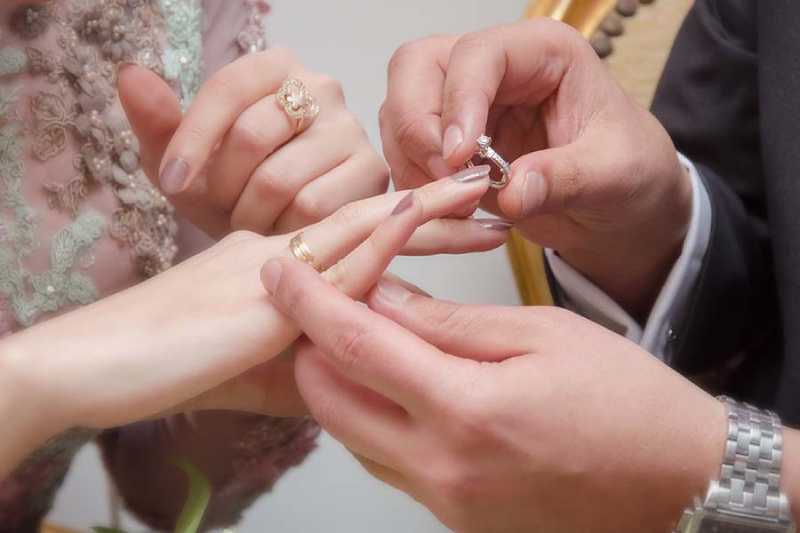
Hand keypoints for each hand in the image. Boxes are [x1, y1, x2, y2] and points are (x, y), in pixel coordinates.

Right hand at [0, 168, 503, 476]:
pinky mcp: (259, 299)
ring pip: (355, 231)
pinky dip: (371, 242)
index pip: (353, 242)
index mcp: (276, 270)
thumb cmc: (168, 364)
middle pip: (366, 224)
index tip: (457, 218)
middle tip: (481, 184)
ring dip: (417, 209)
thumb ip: (309, 365)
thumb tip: (361, 378)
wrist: (95, 367)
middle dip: (429, 206)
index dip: (407, 227)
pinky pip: (325, 267)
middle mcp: (279, 257)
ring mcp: (271, 272)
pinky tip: (407, 218)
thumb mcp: (254, 365)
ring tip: (471, 185)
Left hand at [119, 49, 387, 237]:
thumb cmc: (231, 189)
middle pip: (253, 136)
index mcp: (275, 67)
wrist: (279, 228)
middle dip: (223, 185)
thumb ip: (156, 121)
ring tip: (249, 220)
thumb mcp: (186, 163)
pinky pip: (313, 207)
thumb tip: (130, 75)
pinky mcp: (372, 172)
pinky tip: (279, 231)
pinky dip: (284, 229)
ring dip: (250, 213)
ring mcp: (352, 129)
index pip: (227, 89)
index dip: (192, 139)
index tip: (172, 181)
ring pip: (281, 179)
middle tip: (220, 207)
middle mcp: (322, 87)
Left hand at [263, 265, 726, 532]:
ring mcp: (445, 502)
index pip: (354, 346)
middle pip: (329, 403)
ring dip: (341, 385)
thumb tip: (381, 297)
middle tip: (326, 304)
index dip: (307, 302)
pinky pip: (387, 464)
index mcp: (465, 410)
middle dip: (311, 348)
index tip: (279, 270)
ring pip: (352, 436)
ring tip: (363, 340)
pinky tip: (398, 388)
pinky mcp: (455, 518)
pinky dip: (375, 420)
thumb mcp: (539, 334)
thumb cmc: (624, 398)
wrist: (677, 482)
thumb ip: (448, 321)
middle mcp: (441, 467)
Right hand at [381, 20, 691, 316]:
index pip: (477, 55)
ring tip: (456, 202)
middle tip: (445, 177)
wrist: (619, 208)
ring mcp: (464, 106)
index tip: (461, 157)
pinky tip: (449, 210)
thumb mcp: (614, 174)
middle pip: (416, 67)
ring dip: (413, 160)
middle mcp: (494, 70)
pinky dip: (414, 183)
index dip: (459, 102)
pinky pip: (405, 154)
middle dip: (417, 126)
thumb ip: (566, 177)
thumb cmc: (629, 172)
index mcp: (541, 53)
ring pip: (399, 109)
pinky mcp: (448, 145)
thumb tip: (514, 192)